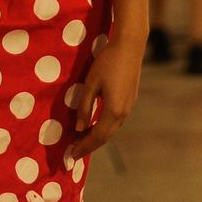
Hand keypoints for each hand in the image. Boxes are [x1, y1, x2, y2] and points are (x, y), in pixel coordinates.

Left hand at [67, 36, 141, 161]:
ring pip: (112, 129)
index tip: (71, 154)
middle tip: (74, 152)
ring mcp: (129, 107)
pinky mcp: (130, 100)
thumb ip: (84, 107)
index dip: (83, 146)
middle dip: (89, 146)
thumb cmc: (107, 62)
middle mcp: (124, 113)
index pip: (96, 136)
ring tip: (82, 141)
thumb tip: (78, 129)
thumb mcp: (91, 84)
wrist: (130, 46)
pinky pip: (116, 121)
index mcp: (114, 111)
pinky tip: (95, 125)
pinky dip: (104, 128)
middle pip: (105, 136)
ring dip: (97, 137)